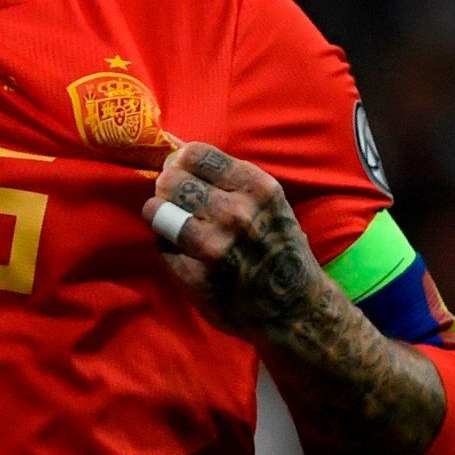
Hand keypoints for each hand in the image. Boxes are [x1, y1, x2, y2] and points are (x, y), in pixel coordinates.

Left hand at [140, 141, 329, 337]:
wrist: (296, 307)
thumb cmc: (277, 245)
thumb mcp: (265, 202)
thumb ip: (225, 177)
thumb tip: (174, 147)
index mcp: (256, 188)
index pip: (194, 154)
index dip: (180, 161)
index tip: (180, 171)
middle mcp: (236, 214)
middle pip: (170, 180)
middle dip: (166, 186)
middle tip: (171, 197)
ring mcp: (214, 246)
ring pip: (157, 210)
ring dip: (158, 213)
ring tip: (170, 220)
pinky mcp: (196, 276)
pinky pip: (161, 244)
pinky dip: (166, 243)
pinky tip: (182, 248)